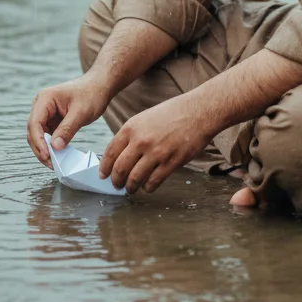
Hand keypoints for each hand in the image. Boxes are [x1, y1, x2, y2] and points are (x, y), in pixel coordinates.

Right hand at [27, 76, 108, 166]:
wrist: (99, 86)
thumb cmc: (91, 94)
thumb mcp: (80, 113)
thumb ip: (66, 130)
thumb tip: (55, 147)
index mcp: (45, 99)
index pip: (34, 123)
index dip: (38, 141)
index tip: (47, 155)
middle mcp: (41, 105)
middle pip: (33, 131)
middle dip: (40, 148)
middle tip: (51, 163)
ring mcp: (45, 113)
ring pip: (38, 135)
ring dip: (44, 149)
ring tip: (54, 163)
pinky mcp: (52, 120)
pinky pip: (47, 135)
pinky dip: (51, 146)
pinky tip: (57, 156)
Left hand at [98, 94, 213, 194]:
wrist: (198, 111)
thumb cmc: (172, 113)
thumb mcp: (145, 118)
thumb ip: (132, 135)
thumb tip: (120, 155)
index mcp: (131, 128)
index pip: (110, 153)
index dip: (105, 167)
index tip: (103, 176)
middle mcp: (141, 141)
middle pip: (120, 169)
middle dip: (116, 181)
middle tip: (117, 185)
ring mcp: (156, 153)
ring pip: (135, 179)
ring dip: (131, 187)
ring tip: (131, 189)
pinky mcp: (170, 162)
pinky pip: (153, 182)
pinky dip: (147, 187)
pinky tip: (147, 186)